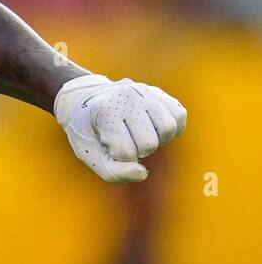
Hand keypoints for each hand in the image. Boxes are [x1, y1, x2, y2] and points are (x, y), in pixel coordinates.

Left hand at [54, 75, 186, 182]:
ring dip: (157, 140)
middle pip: (149, 143)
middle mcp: (126, 96)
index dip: (119, 157)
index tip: (106, 144)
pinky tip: (153, 128)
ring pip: (168, 128)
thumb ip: (115, 172)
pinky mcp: (158, 92)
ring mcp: (143, 91)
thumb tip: (143, 172)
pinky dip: (171, 128)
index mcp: (104, 110)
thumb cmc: (91, 134)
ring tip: (139, 135)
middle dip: (138, 150)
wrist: (85, 104)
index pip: (126, 152)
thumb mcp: (93, 156)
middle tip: (123, 139)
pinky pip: (179, 114)